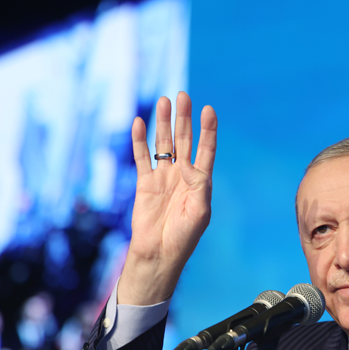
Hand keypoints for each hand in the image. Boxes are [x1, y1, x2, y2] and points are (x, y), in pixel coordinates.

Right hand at [118, 92, 217, 304]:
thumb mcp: (199, 212)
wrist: (159, 253)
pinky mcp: (145, 183)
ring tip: (163, 101)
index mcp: (200, 182)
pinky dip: (139, 141)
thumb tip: (188, 164)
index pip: (205, 149)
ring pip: (163, 144)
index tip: (208, 109)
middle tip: (183, 96)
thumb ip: (198, 186)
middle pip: (184, 140)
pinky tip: (140, 123)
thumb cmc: (184, 237)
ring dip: (163, 123)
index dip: (207, 130)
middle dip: (184, 118)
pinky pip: (142, 157)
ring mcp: (163, 178)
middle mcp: (182, 175)